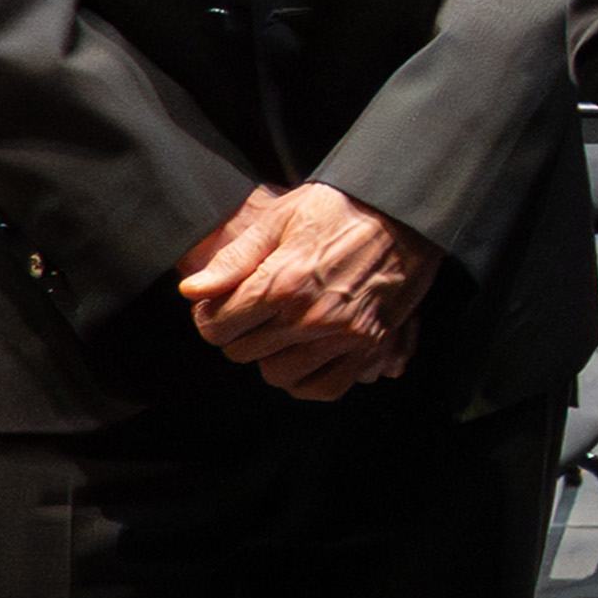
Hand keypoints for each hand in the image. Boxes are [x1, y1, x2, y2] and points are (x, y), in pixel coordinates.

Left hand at [176, 180, 429, 402]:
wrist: (404, 213)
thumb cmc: (341, 209)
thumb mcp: (280, 218)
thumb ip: (234, 259)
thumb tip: (192, 291)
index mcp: (282, 282)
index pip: (217, 326)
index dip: (211, 314)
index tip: (223, 304)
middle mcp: (309, 316)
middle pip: (242, 353)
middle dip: (240, 333)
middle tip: (254, 312)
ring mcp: (341, 336)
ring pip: (278, 375)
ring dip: (271, 357)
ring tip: (281, 332)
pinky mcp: (368, 346)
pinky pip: (324, 388)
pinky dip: (308, 380)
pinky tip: (305, 357)